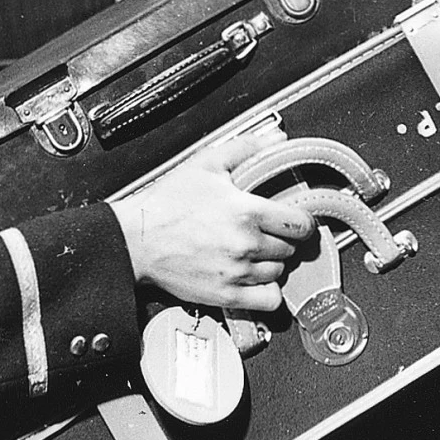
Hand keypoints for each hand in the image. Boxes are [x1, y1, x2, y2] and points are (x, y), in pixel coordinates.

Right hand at [117, 129, 316, 310]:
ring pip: (279, 272)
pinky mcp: (224, 296)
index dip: (302, 221)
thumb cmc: (168, 202)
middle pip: (289, 248)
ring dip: (272, 262)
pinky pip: (268, 300)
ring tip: (255, 251)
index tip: (295, 220)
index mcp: (247, 211)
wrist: (137, 239)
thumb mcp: (208, 164)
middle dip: (282, 239)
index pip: (300, 224)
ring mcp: (236, 273)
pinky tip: (255, 277)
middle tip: (267, 231)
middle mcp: (246, 245)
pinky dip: (267, 291)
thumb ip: (248, 148)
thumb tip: (277, 139)